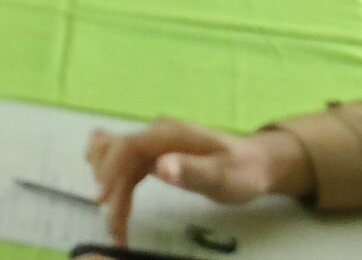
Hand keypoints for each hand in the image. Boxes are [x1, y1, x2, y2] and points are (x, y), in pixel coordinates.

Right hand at [86, 120, 312, 245]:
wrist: (257, 163)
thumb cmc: (242, 171)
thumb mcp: (223, 175)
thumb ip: (192, 171)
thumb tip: (160, 167)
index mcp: (169, 134)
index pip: (127, 147)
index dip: (110, 171)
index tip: (104, 201)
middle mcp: (156, 134)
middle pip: (116, 155)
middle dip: (109, 189)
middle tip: (115, 227)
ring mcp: (153, 143)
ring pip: (116, 161)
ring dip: (109, 188)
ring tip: (115, 223)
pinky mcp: (154, 155)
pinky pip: (123, 163)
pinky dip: (112, 180)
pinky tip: (108, 195)